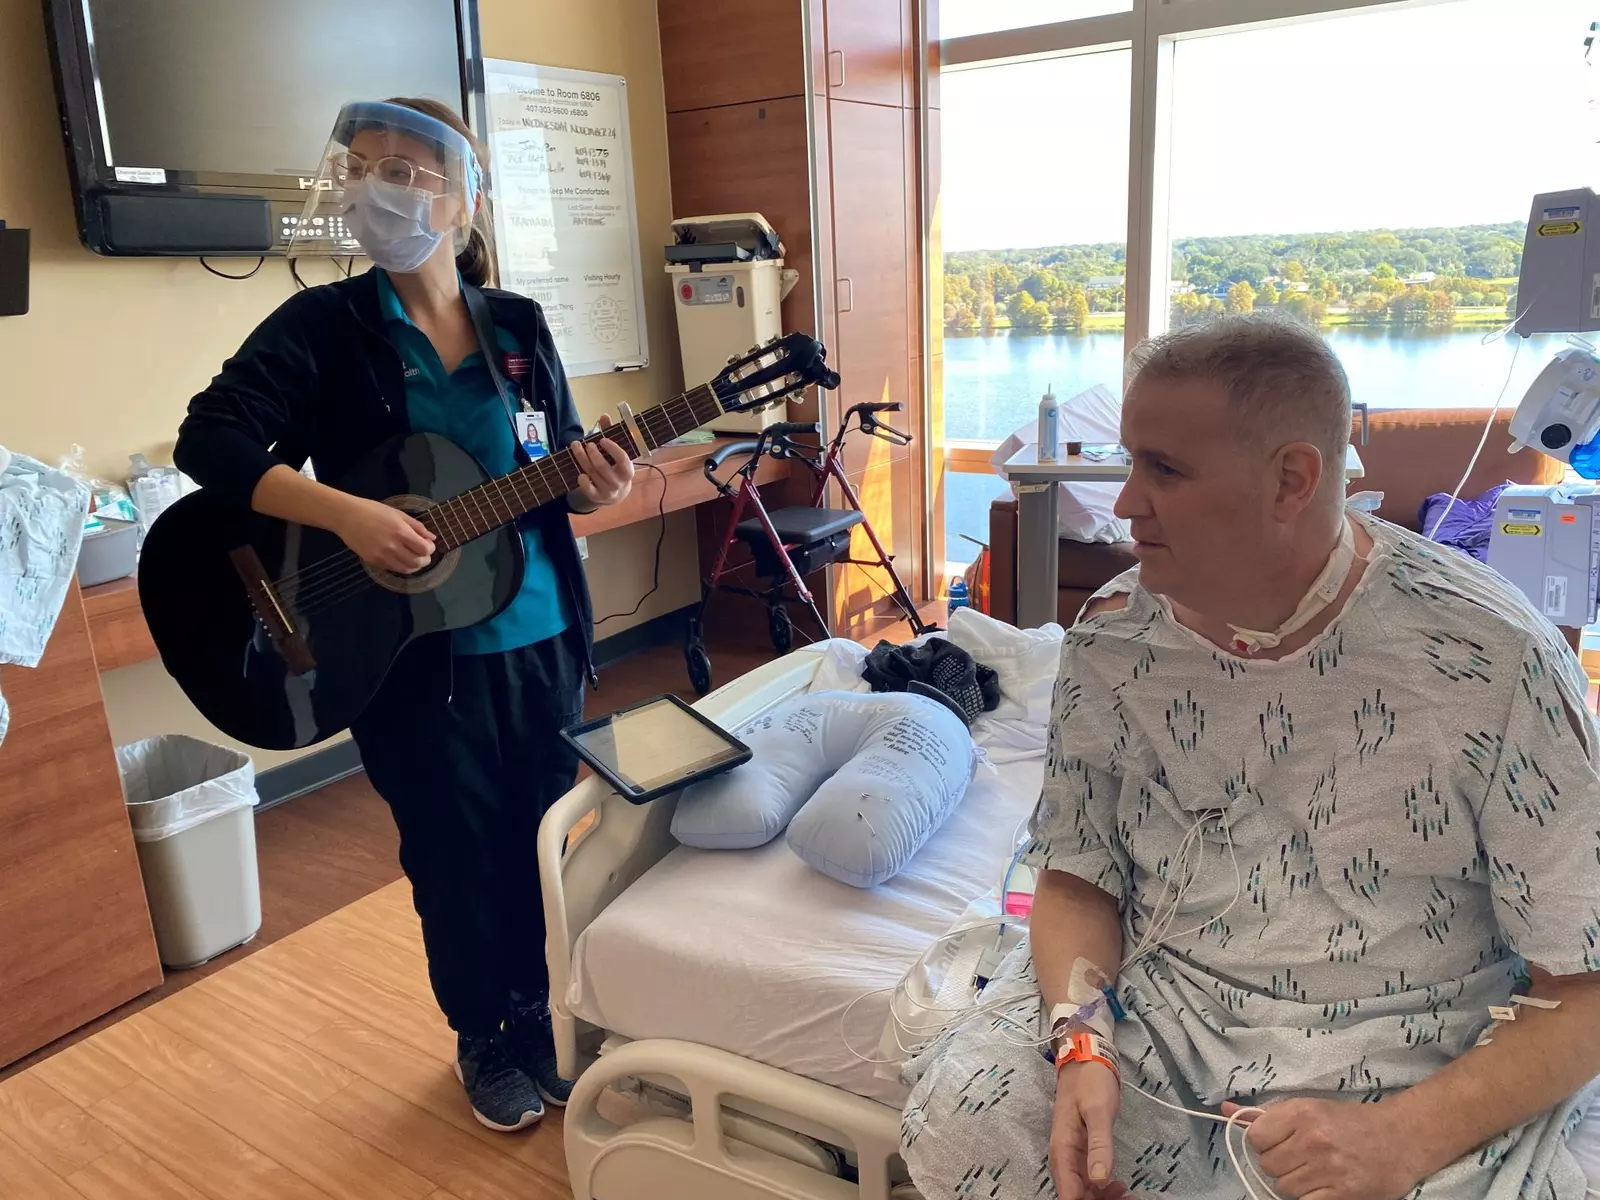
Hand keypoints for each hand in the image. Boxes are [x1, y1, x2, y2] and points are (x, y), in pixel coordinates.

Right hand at [333, 495, 434, 573]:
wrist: (346, 516)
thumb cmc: (372, 510)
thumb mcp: (397, 513)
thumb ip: (417, 526)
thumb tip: (432, 537)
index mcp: (400, 532)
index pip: (424, 550)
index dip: (431, 549)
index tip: (428, 544)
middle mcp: (392, 547)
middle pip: (418, 563)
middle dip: (425, 559)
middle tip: (424, 554)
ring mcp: (382, 556)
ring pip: (406, 569)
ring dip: (414, 566)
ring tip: (414, 558)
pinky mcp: (373, 562)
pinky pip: (392, 569)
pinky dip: (401, 566)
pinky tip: (400, 558)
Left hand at [569, 415, 634, 507]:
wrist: (616, 494)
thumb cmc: (616, 468)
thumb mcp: (616, 453)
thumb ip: (610, 433)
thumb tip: (604, 415)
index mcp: (628, 470)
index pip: (622, 458)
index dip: (612, 448)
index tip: (602, 439)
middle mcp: (619, 482)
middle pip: (602, 466)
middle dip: (592, 453)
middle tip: (588, 444)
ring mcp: (608, 491)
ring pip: (591, 473)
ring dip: (582, 458)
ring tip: (575, 446)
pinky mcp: (598, 498)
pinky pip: (588, 489)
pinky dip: (583, 480)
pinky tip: (580, 472)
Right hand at [1051, 1062, 1126, 1199]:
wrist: (1085, 1060)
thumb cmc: (1090, 1083)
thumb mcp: (1098, 1111)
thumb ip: (1099, 1146)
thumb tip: (1100, 1181)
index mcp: (1063, 1150)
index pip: (1069, 1195)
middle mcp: (1064, 1158)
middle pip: (1076, 1195)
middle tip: (1128, 1198)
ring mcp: (1072, 1156)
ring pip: (1083, 1190)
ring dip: (1103, 1197)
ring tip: (1128, 1195)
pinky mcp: (1081, 1152)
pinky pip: (1089, 1179)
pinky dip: (1103, 1188)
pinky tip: (1120, 1186)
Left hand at [1223, 1099, 1422, 1199]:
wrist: (1400, 1138)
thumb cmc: (1350, 1121)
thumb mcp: (1308, 1107)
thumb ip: (1266, 1114)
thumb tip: (1225, 1111)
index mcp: (1301, 1112)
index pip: (1255, 1137)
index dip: (1263, 1143)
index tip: (1278, 1142)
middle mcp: (1313, 1139)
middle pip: (1268, 1165)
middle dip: (1279, 1164)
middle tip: (1300, 1158)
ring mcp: (1328, 1169)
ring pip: (1283, 1187)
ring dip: (1293, 1184)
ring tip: (1313, 1172)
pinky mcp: (1343, 1195)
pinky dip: (1307, 1199)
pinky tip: (1321, 1187)